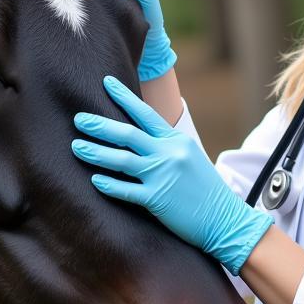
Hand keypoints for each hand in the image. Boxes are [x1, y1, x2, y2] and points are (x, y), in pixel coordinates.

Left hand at [71, 75, 272, 274]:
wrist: (227, 219)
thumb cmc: (205, 189)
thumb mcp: (189, 158)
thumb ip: (166, 146)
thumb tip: (137, 136)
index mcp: (176, 140)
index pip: (145, 113)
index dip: (123, 97)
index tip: (105, 83)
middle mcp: (169, 154)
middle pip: (128, 134)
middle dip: (100, 125)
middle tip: (78, 119)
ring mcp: (163, 176)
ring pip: (122, 160)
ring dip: (96, 152)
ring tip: (77, 147)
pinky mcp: (158, 200)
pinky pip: (127, 190)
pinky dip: (109, 184)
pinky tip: (94, 180)